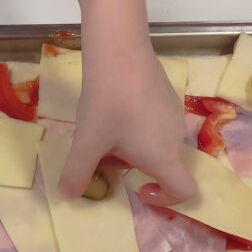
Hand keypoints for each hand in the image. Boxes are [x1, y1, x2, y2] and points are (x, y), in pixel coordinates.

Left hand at [59, 43, 196, 205]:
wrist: (120, 52)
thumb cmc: (107, 103)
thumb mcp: (88, 142)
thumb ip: (78, 173)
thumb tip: (67, 196)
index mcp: (163, 156)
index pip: (184, 190)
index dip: (166, 199)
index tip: (140, 189)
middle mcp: (176, 139)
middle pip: (160, 165)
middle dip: (131, 166)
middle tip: (103, 152)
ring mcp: (174, 115)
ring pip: (155, 143)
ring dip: (131, 146)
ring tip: (104, 128)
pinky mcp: (168, 96)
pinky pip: (155, 124)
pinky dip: (137, 127)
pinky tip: (115, 108)